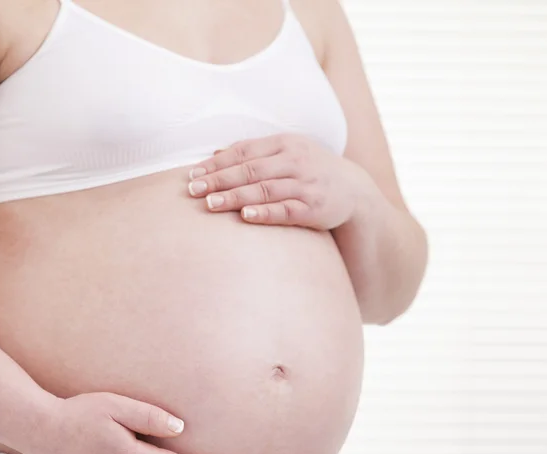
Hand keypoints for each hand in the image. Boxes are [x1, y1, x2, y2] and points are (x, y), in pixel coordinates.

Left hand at [187, 133, 366, 229]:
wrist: (354, 190)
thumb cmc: (311, 170)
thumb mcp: (287, 152)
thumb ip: (254, 153)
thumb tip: (214, 154)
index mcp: (284, 144)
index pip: (244, 152)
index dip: (217, 163)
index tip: (193, 174)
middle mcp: (295, 161)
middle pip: (250, 170)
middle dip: (220, 180)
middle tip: (194, 190)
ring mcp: (305, 185)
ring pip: (264, 190)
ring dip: (235, 197)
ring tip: (210, 204)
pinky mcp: (314, 208)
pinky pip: (286, 210)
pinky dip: (265, 213)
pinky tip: (246, 216)